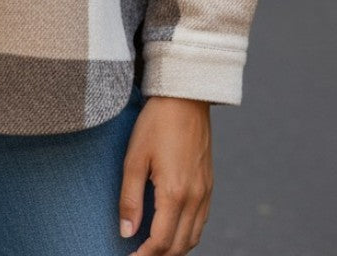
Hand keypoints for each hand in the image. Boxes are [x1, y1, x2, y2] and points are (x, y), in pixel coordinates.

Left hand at [119, 96, 212, 254]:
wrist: (185, 97)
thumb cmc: (156, 123)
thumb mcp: (134, 158)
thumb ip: (130, 199)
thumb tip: (126, 233)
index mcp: (175, 193)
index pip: (160, 242)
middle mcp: (195, 198)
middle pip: (179, 246)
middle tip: (137, 255)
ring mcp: (206, 192)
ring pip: (193, 237)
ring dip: (174, 248)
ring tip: (152, 248)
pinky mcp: (209, 184)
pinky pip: (201, 222)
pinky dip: (187, 234)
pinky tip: (172, 229)